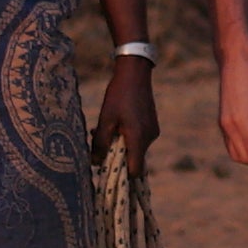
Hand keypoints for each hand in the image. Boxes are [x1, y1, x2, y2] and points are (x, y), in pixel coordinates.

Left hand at [92, 54, 158, 177]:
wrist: (135, 73)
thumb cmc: (118, 95)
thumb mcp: (105, 119)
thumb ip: (100, 143)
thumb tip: (95, 163)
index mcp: (138, 138)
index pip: (135, 171)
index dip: (122, 174)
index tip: (107, 168)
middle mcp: (149, 138)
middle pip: (134, 159)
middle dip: (116, 155)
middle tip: (99, 141)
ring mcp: (153, 131)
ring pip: (135, 148)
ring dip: (120, 144)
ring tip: (105, 128)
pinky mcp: (152, 125)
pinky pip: (139, 139)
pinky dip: (127, 137)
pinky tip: (117, 123)